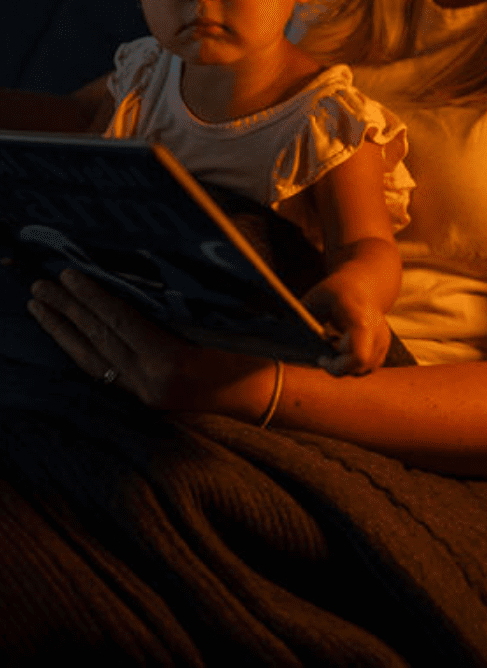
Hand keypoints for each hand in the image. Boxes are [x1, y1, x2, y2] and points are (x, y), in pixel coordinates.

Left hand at [27, 268, 258, 411]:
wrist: (263, 395)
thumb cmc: (253, 351)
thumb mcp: (223, 325)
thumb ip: (183, 308)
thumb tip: (145, 277)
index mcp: (171, 361)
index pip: (121, 323)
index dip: (93, 298)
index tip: (68, 275)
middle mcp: (150, 381)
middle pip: (99, 340)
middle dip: (67, 311)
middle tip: (40, 286)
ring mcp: (143, 393)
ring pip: (92, 359)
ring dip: (63, 330)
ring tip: (39, 307)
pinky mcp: (142, 397)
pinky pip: (102, 371)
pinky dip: (80, 349)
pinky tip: (66, 334)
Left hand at [302, 270, 394, 375]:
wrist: (364, 284)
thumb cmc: (335, 292)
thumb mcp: (314, 299)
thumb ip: (299, 321)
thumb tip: (279, 338)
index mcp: (359, 319)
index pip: (357, 356)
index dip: (337, 366)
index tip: (320, 358)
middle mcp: (377, 332)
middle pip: (357, 368)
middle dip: (337, 367)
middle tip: (322, 355)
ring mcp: (383, 341)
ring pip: (361, 370)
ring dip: (344, 366)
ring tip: (332, 347)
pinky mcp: (384, 348)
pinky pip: (366, 368)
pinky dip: (352, 364)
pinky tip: (342, 349)